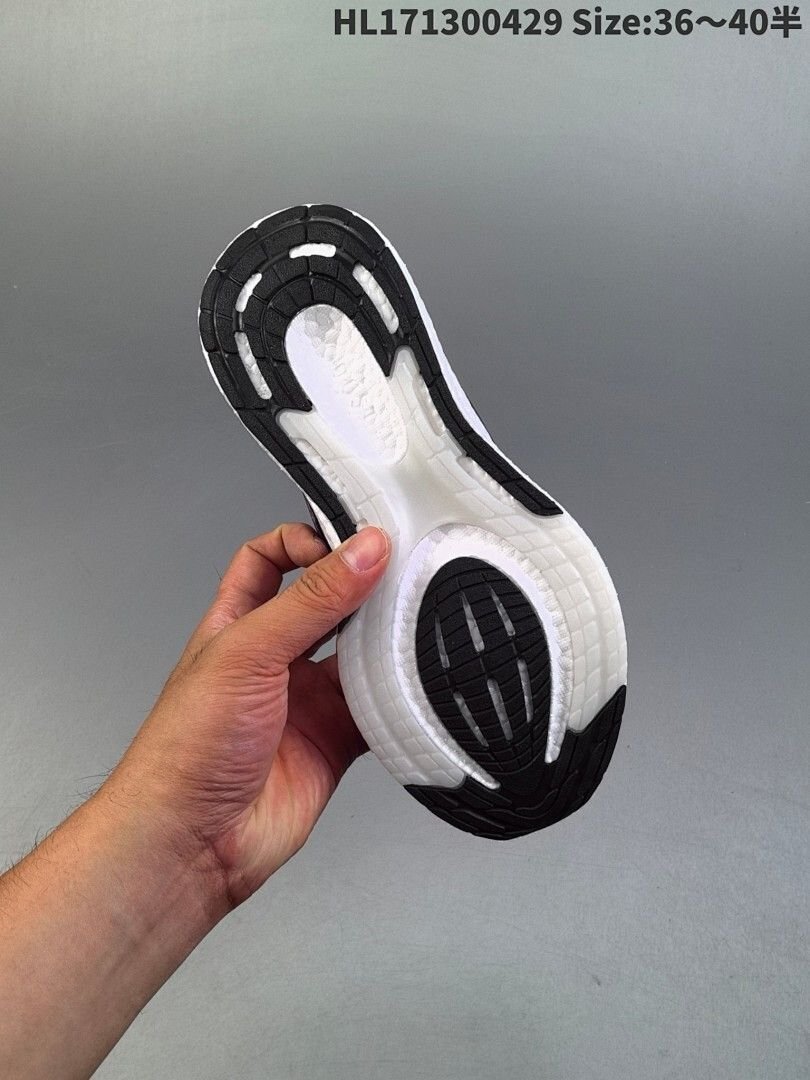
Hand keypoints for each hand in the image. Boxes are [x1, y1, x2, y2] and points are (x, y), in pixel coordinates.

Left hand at [105, 522, 390, 908]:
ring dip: (386, 641)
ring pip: (359, 655)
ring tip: (413, 622)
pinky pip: (378, 708)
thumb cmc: (186, 748)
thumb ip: (311, 601)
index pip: (270, 560)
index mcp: (238, 624)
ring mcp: (305, 700)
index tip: (348, 538)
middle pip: (327, 604)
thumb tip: (360, 551)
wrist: (193, 841)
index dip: (305, 541)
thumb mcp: (248, 653)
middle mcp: (274, 658)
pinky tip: (413, 683)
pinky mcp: (333, 741)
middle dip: (361, 586)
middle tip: (400, 571)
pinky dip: (399, 697)